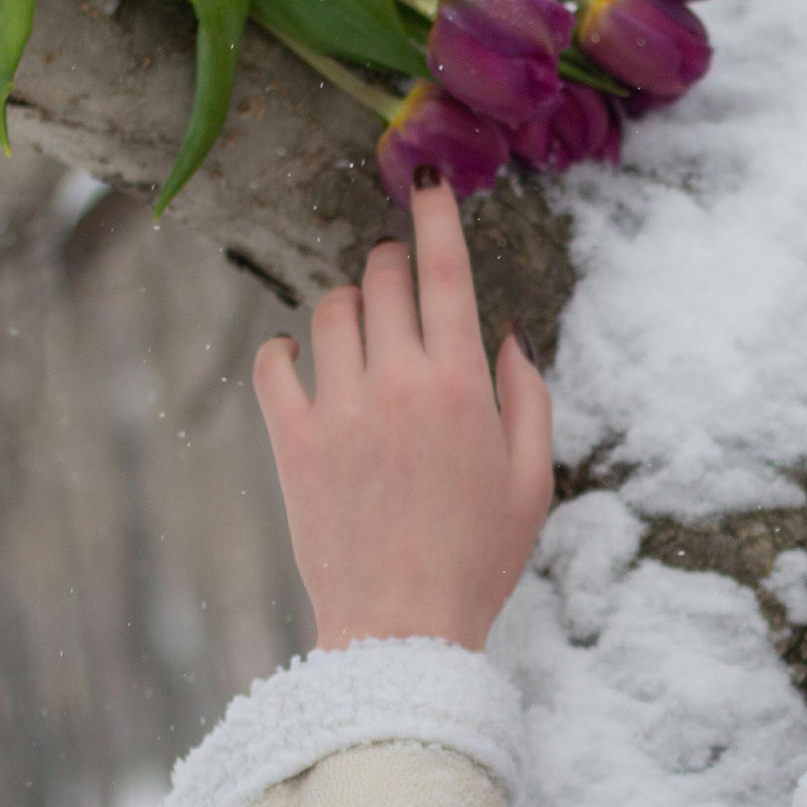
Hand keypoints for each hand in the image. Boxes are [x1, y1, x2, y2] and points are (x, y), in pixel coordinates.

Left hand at [253, 176, 552, 653]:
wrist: (403, 629)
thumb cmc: (479, 556)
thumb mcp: (533, 477)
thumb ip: (527, 394)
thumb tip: (506, 332)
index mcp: (462, 385)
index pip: (445, 270)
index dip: (435, 212)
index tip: (424, 176)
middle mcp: (398, 383)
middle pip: (381, 277)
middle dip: (392, 263)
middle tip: (400, 283)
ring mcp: (339, 408)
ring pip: (329, 309)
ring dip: (346, 304)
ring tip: (361, 333)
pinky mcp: (292, 440)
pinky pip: (273, 360)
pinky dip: (284, 347)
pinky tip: (300, 358)